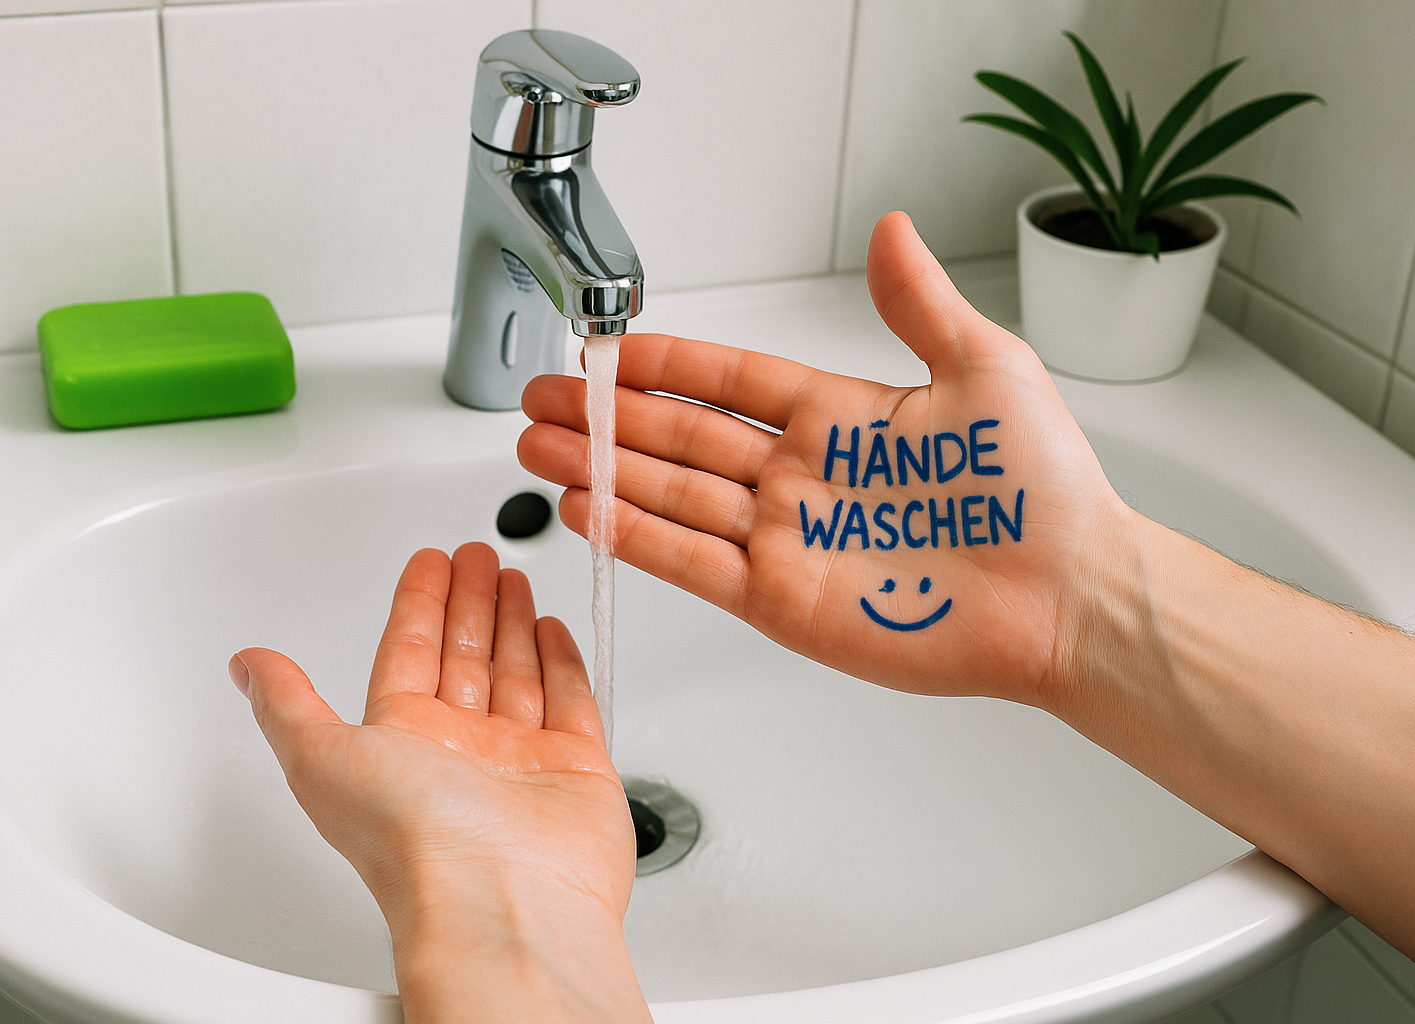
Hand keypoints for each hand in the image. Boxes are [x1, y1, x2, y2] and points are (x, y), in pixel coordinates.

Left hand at [230, 543, 649, 1023]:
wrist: (501, 898)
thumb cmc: (414, 842)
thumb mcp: (321, 757)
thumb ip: (285, 703)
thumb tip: (245, 667)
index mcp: (400, 744)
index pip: (407, 654)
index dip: (418, 603)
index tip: (429, 562)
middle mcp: (459, 752)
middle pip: (463, 655)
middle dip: (468, 601)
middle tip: (476, 553)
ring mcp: (519, 760)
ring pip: (515, 670)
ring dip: (512, 620)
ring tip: (513, 575)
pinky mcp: (576, 769)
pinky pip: (569, 700)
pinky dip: (562, 661)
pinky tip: (553, 628)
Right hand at [518, 212, 1130, 708]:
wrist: (1066, 595)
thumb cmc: (1039, 489)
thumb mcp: (985, 369)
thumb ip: (918, 304)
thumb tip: (891, 228)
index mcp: (838, 417)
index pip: (728, 381)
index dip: (664, 363)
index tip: (608, 346)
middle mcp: (799, 477)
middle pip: (680, 437)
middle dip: (606, 416)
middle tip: (540, 397)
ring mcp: (785, 540)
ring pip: (670, 496)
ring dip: (602, 470)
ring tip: (537, 445)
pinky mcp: (783, 601)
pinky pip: (691, 562)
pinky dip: (635, 538)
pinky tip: (588, 510)